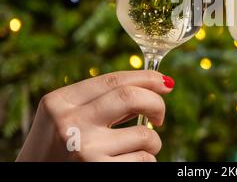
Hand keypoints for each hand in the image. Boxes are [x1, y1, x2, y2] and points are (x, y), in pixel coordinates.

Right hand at [16, 70, 173, 161]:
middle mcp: (69, 123)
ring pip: (143, 135)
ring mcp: (84, 149)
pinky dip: (146, 161)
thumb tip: (158, 84)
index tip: (165, 83)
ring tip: (139, 150)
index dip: (147, 78)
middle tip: (159, 116)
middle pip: (131, 97)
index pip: (114, 80)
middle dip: (156, 103)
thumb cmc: (58, 150)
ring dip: (152, 142)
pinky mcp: (98, 170)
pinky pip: (142, 160)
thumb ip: (100, 101)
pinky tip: (129, 163)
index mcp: (60, 102)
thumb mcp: (65, 118)